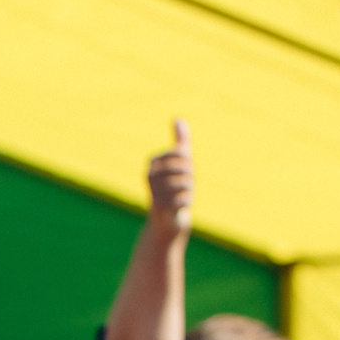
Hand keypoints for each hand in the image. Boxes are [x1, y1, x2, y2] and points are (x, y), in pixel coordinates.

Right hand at [146, 120, 193, 234]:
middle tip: (185, 185)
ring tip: (182, 195)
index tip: (183, 171)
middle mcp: (149, 175)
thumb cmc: (174, 187)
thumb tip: (178, 119)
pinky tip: (181, 205)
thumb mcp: (180, 162)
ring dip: (189, 191)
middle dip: (190, 177)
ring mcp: (153, 190)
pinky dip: (187, 202)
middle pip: (185, 168)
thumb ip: (180, 141)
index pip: (181, 153)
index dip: (188, 162)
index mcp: (153, 163)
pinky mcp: (160, 207)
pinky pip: (184, 199)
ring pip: (185, 184)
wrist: (167, 219)